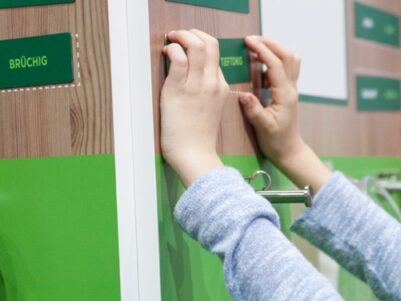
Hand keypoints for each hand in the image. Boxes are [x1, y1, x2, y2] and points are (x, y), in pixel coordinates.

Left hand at [160, 30, 228, 184]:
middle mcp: (214, 83)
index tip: (187, 47)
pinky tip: (165, 52)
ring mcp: (198, 85)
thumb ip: (206, 92)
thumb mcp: (210, 110)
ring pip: (196, 45)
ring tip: (171, 39)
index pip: (215, 56)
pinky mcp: (180, 89)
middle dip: (192, 33)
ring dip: (181, 35)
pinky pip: (179, 58)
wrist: (195, 154)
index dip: (200, 45)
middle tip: (179, 36)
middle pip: (210, 43)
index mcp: (222, 88)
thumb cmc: (198, 137)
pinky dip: (171, 49)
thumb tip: (191, 77)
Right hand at [238, 36, 307, 167]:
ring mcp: (291, 90)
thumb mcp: (263, 128)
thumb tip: (243, 95)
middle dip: (271, 43)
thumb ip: (254, 111)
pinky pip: (286, 69)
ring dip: (275, 49)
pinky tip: (259, 65)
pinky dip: (274, 60)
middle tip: (251, 40)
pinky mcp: (287, 92)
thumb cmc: (277, 142)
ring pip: (290, 60)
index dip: (262, 50)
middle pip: (288, 56)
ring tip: (256, 48)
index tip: (247, 41)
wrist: (290, 152)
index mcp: (284, 95)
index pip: (275, 64)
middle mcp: (291, 89)